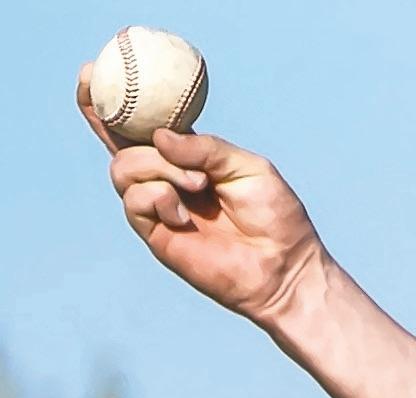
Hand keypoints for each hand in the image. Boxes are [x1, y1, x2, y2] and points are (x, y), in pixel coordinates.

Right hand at [77, 65, 326, 325]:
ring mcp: (159, 207)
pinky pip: (134, 201)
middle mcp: (167, 179)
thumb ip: (205, 148)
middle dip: (109, 118)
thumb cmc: (275, 217)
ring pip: (123, 168)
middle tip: (128, 112)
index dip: (111, 102)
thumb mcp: (247, 167)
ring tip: (198, 183)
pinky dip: (159, 196)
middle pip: (118, 143)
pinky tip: (186, 214)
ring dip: (157, 167)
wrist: (286, 268)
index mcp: (187, 158)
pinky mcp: (157, 236)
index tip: (92, 72)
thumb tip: (159, 137)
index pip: (141, 126)